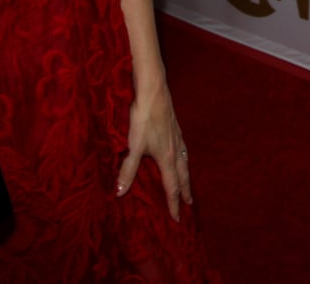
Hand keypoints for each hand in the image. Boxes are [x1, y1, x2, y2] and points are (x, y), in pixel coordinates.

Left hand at [116, 78, 191, 221]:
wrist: (154, 90)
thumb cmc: (144, 118)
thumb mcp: (133, 145)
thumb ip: (127, 170)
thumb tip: (119, 193)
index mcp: (167, 158)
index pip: (171, 187)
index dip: (173, 204)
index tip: (177, 218)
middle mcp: (176, 150)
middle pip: (183, 176)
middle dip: (185, 192)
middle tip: (189, 205)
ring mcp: (178, 137)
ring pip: (185, 162)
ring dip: (187, 176)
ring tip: (188, 183)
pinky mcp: (176, 127)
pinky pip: (184, 149)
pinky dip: (185, 159)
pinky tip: (182, 154)